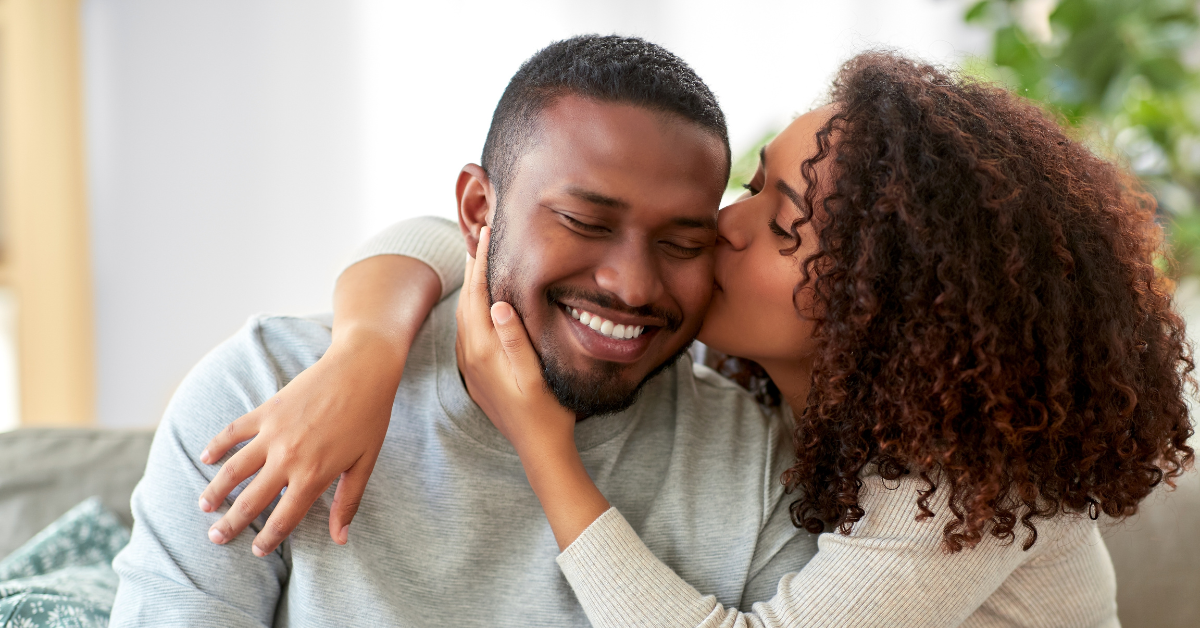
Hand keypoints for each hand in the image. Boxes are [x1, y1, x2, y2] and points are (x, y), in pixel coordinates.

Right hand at [198, 254, 440, 556]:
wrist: (361, 369)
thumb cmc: (369, 417)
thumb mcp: (365, 463)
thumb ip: (348, 502)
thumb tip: (341, 538)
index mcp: (314, 475)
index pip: (284, 518)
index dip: (269, 539)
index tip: (256, 552)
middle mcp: (288, 458)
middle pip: (251, 500)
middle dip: (231, 523)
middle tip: (215, 538)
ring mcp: (273, 433)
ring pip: (234, 469)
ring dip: (216, 490)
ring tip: (204, 506)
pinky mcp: (267, 410)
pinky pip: (234, 431)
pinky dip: (217, 445)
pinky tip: (205, 457)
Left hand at [456, 227, 610, 549]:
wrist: (538, 450)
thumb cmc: (546, 413)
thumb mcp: (535, 376)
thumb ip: (515, 340)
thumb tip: (498, 304)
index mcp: (484, 350)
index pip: (477, 294)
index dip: (481, 261)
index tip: (485, 232)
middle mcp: (471, 355)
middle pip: (466, 300)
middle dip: (472, 266)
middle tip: (480, 234)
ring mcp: (471, 366)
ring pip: (465, 315)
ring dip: (471, 286)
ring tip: (480, 260)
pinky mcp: (477, 374)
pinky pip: (468, 330)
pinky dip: (473, 307)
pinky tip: (483, 303)